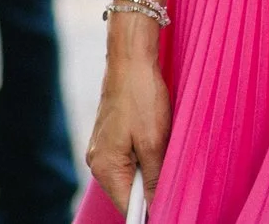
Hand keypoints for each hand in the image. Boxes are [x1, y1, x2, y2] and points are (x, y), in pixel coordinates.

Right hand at [85, 49, 171, 210]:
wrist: (130, 59)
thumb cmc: (141, 96)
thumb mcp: (154, 142)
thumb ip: (154, 180)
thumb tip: (157, 208)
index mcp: (105, 166)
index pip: (127, 206)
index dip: (150, 210)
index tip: (171, 204)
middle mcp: (97, 161)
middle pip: (127, 192)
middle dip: (151, 187)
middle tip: (171, 169)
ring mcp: (101, 148)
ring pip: (130, 175)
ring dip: (149, 170)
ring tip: (163, 148)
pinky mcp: (109, 137)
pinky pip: (128, 159)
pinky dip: (144, 156)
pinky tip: (155, 139)